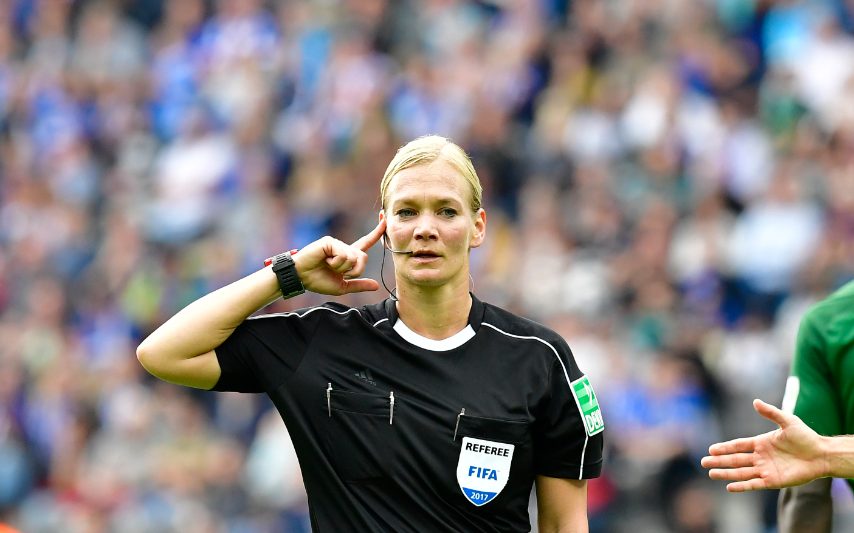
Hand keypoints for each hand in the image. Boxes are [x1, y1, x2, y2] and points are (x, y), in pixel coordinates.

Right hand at [291, 220, 385, 295]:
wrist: (302, 278)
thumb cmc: (318, 281)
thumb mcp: (342, 286)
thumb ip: (359, 285)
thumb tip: (377, 286)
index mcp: (348, 256)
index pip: (366, 243)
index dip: (377, 233)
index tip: (385, 220)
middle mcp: (344, 248)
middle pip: (363, 258)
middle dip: (355, 271)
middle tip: (341, 274)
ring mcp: (337, 244)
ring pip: (353, 257)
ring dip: (342, 268)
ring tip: (329, 265)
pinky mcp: (330, 242)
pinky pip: (343, 254)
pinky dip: (335, 262)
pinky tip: (325, 260)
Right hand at [701, 399, 827, 491]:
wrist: (821, 454)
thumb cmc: (806, 436)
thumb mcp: (787, 421)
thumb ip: (771, 412)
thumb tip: (755, 402)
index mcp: (761, 443)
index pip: (738, 446)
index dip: (724, 447)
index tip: (711, 448)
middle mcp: (760, 457)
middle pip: (735, 460)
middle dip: (719, 461)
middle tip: (703, 462)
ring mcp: (766, 470)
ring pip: (741, 472)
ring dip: (726, 473)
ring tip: (711, 474)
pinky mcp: (773, 481)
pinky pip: (754, 484)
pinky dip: (742, 486)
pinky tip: (729, 487)